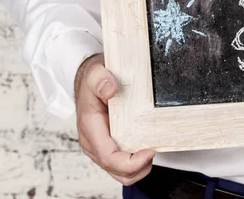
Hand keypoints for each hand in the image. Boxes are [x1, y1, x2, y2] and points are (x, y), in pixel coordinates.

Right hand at [74, 53, 154, 184]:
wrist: (89, 80)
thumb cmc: (92, 79)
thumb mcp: (95, 73)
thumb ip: (100, 80)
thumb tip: (109, 89)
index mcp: (90, 128)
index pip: (108, 157)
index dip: (130, 162)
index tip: (149, 152)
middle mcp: (93, 142)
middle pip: (115, 169)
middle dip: (137, 169)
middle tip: (154, 151)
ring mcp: (100, 145)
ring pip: (118, 170)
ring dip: (137, 168)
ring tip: (151, 151)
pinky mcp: (107, 144)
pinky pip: (120, 162)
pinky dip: (134, 161)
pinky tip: (145, 148)